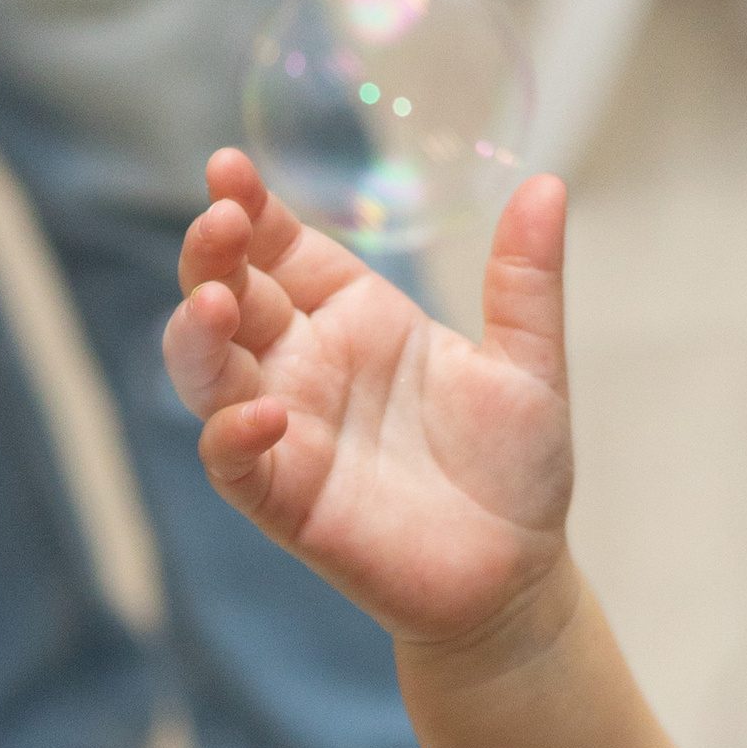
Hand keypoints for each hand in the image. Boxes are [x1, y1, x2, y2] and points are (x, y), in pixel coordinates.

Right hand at [161, 150, 576, 650]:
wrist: (518, 578)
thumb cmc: (514, 471)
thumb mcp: (528, 366)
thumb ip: (526, 281)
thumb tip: (548, 183)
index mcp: (353, 315)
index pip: (280, 245)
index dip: (249, 207)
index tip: (230, 170)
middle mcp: (306, 363)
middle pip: (227, 292)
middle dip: (212, 253)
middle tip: (223, 222)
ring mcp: (289, 430)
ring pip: (207, 370)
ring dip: (198, 334)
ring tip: (216, 304)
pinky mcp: (285, 499)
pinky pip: (231, 461)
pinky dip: (232, 436)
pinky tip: (265, 415)